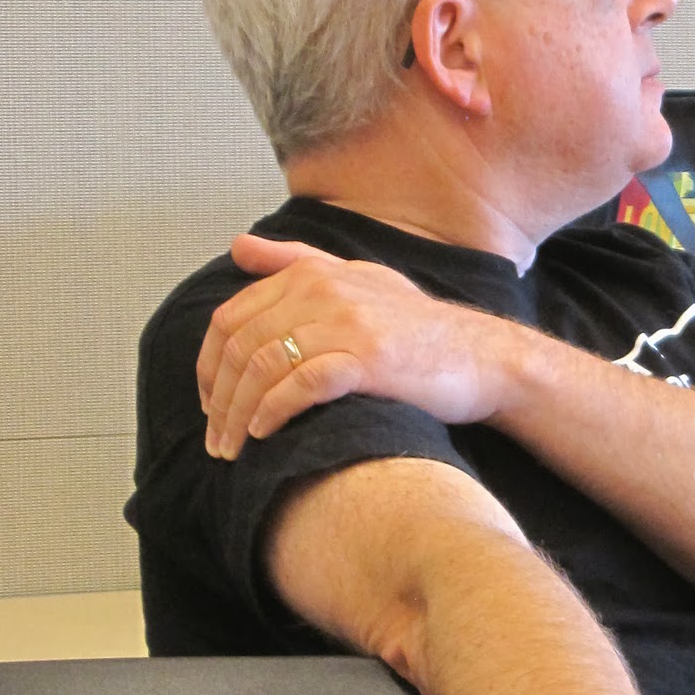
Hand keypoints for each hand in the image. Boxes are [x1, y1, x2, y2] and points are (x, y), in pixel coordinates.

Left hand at [198, 233, 510, 457]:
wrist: (485, 358)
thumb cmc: (420, 328)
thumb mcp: (360, 279)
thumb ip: (296, 261)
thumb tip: (237, 245)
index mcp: (314, 273)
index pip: (231, 318)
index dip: (209, 366)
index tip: (211, 403)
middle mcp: (325, 291)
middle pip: (240, 347)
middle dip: (218, 400)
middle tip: (217, 440)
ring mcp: (347, 324)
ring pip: (263, 367)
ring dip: (238, 415)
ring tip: (234, 449)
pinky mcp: (369, 360)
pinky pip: (300, 385)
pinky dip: (273, 412)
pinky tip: (267, 433)